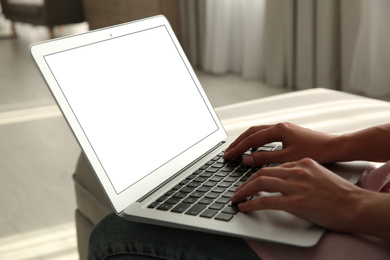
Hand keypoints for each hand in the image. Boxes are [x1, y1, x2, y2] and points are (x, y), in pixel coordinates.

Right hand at [223, 122, 338, 165]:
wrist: (335, 147)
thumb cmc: (316, 151)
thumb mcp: (288, 157)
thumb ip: (265, 158)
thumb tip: (246, 159)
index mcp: (278, 129)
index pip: (251, 138)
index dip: (237, 148)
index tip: (227, 156)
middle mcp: (279, 126)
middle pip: (251, 132)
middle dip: (238, 142)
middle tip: (227, 152)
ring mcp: (283, 129)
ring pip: (258, 133)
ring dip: (246, 142)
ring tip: (236, 151)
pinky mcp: (288, 134)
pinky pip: (266, 136)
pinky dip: (256, 142)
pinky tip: (254, 150)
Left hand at [231, 158, 364, 231]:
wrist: (356, 205)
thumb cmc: (341, 194)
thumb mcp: (319, 174)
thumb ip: (301, 172)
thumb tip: (286, 178)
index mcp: (301, 163)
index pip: (272, 166)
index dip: (257, 173)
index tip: (250, 180)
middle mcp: (296, 171)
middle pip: (262, 172)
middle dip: (246, 181)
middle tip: (238, 190)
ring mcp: (295, 186)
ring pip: (260, 183)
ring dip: (243, 191)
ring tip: (236, 197)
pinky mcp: (295, 202)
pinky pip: (265, 201)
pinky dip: (251, 203)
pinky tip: (244, 206)